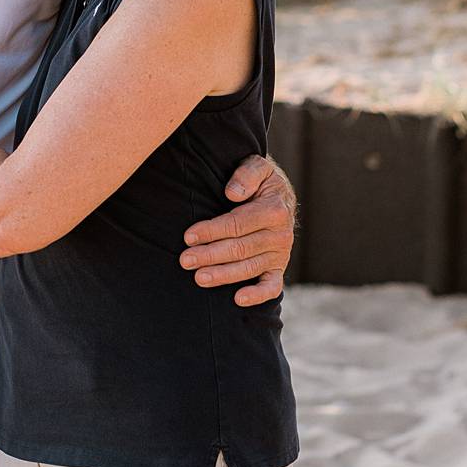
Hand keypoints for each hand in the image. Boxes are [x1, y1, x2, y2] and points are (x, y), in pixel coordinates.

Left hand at [180, 154, 296, 304]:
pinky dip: (257, 295)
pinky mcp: (278, 268)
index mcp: (274, 209)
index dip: (212, 231)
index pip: (238, 223)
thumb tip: (232, 193)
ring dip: (224, 275)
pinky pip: (272, 286)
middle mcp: (280, 234)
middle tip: (186, 260)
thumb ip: (246, 174)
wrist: (279, 196)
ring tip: (199, 278)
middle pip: (240, 248)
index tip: (189, 236)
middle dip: (211, 255)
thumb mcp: (257, 166)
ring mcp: (280, 254)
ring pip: (250, 268)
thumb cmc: (261, 181)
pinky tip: (238, 299)